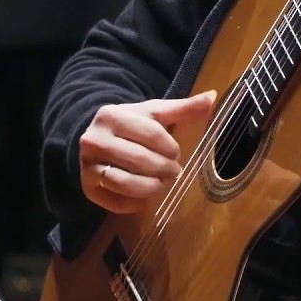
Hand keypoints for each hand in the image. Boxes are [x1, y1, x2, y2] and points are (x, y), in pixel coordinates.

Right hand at [79, 90, 216, 213]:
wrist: (96, 141)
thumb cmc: (130, 127)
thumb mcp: (153, 114)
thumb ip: (182, 108)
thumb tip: (213, 97)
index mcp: (111, 115)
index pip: (151, 134)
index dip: (170, 148)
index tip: (177, 154)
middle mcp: (94, 139)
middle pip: (139, 159)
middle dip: (164, 169)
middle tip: (174, 173)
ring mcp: (88, 165)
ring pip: (125, 183)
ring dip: (151, 188)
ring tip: (161, 185)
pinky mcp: (87, 188)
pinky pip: (115, 202)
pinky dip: (135, 204)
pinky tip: (145, 197)